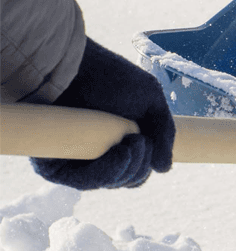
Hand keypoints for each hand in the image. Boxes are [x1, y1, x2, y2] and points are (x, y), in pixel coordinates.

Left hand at [31, 38, 175, 188]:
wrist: (74, 67)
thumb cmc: (111, 78)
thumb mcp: (152, 101)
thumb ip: (164, 133)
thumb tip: (164, 169)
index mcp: (120, 141)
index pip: (138, 170)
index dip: (146, 165)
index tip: (147, 142)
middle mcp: (99, 153)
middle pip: (127, 180)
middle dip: (140, 168)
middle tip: (140, 142)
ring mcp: (78, 159)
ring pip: (109, 183)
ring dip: (128, 170)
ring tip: (133, 145)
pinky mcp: (57, 165)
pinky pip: (85, 182)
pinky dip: (108, 173)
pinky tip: (122, 155)